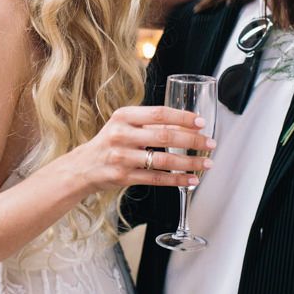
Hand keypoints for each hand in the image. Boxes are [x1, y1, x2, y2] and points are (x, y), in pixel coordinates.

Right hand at [65, 106, 215, 194]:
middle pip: (164, 136)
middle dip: (192, 141)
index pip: (158, 113)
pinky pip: (156, 178)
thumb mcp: (124, 125)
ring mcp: (122, 157)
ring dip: (189, 162)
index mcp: (123, 116)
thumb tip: (186, 125)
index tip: (200, 122)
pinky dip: (176, 180)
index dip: (182, 117)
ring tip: (206, 163)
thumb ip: (149, 123)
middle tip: (210, 143)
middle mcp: (121, 135)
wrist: (83, 167)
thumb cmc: (109, 143)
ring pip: (163, 160)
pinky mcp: (123, 177)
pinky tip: (190, 179)